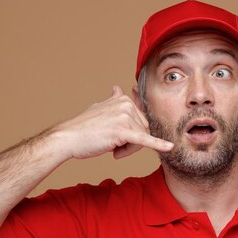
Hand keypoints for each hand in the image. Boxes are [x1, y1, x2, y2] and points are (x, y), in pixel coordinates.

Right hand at [59, 86, 173, 159]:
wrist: (68, 138)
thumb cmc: (83, 128)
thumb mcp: (99, 108)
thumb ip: (112, 100)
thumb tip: (118, 88)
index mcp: (122, 100)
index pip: (140, 121)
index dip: (130, 134)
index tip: (113, 135)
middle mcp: (125, 105)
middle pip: (142, 130)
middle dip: (130, 143)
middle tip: (111, 144)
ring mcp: (124, 117)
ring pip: (140, 140)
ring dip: (126, 149)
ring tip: (109, 146)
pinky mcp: (122, 132)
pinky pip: (144, 140)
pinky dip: (158, 145)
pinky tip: (169, 147)